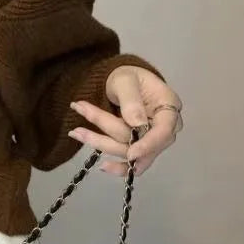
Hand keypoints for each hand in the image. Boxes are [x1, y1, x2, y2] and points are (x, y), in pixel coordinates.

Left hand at [67, 65, 182, 176]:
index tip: (131, 153)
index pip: (163, 132)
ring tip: (75, 132)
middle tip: (77, 129)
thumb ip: (131, 100)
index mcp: (168, 108)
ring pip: (128, 152)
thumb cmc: (128, 77)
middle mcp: (164, 128)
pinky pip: (131, 163)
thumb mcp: (126, 81)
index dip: (148, 145)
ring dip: (100, 143)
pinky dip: (116, 166)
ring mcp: (152, 140)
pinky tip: (101, 165)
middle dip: (107, 138)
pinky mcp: (140, 148)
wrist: (124, 82)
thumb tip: (137, 123)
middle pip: (141, 144)